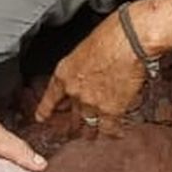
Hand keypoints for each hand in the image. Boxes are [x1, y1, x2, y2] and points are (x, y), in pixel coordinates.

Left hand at [34, 12, 148, 131]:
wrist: (130, 40)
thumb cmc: (113, 34)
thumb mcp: (86, 47)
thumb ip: (83, 66)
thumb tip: (90, 71)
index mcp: (65, 73)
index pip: (51, 98)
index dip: (45, 110)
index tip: (41, 118)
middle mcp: (75, 91)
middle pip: (70, 117)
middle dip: (72, 126)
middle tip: (74, 132)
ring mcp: (91, 103)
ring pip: (88, 127)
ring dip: (90, 133)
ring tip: (92, 137)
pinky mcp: (112, 110)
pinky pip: (108, 129)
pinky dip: (113, 133)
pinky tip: (116, 134)